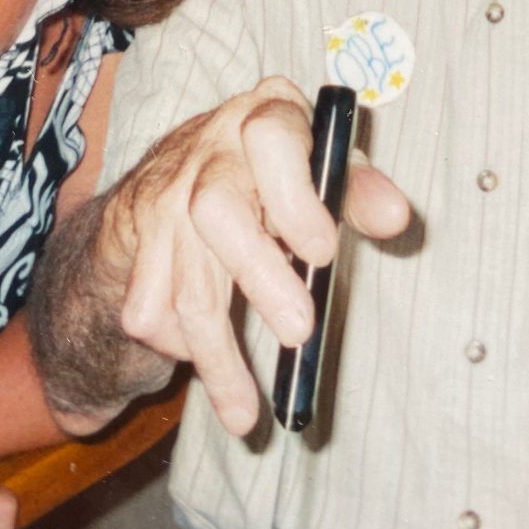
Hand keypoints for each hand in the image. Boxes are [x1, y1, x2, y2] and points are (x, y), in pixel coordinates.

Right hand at [108, 76, 409, 435]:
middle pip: (216, 210)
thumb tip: (395, 218)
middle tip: (299, 333)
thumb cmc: (275, 169)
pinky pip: (149, 309)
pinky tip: (206, 354)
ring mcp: (163, 195)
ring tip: (245, 414)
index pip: (272, 138)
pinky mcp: (134, 241)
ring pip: (181, 279)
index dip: (295, 196)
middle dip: (256, 275)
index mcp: (264, 114)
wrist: (179, 171)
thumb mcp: (321, 164)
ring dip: (215, 354)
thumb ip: (358, 190)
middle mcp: (206, 148)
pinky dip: (179, 344)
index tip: (323, 251)